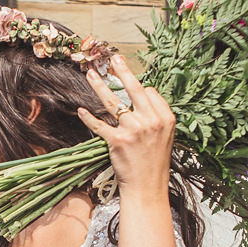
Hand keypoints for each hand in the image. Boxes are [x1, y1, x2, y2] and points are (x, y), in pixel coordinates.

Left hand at [77, 54, 174, 197]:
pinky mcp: (117, 141)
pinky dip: (89, 118)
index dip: (140, 91)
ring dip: (99, 86)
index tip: (132, 89)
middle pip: (133, 89)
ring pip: (113, 102)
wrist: (147, 187)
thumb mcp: (165, 136)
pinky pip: (100, 125)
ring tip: (90, 74)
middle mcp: (151, 120)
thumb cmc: (154, 162)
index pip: (149, 91)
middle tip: (113, 59)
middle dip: (122, 71)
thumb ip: (155, 115)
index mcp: (165, 117)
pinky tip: (82, 111)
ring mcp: (134, 130)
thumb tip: (143, 93)